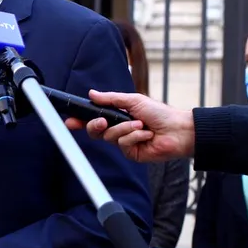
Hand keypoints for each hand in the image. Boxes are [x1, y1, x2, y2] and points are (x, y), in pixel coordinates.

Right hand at [63, 90, 194, 162]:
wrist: (177, 129)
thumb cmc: (159, 113)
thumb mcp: (133, 100)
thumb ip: (111, 98)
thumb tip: (92, 93)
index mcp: (117, 117)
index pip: (94, 119)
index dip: (80, 121)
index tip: (70, 121)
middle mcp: (118, 130)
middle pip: (95, 131)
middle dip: (96, 126)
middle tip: (102, 121)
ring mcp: (124, 143)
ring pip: (110, 137)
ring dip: (125, 128)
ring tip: (141, 125)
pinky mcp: (131, 153)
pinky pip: (123, 144)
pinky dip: (134, 137)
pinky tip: (146, 135)